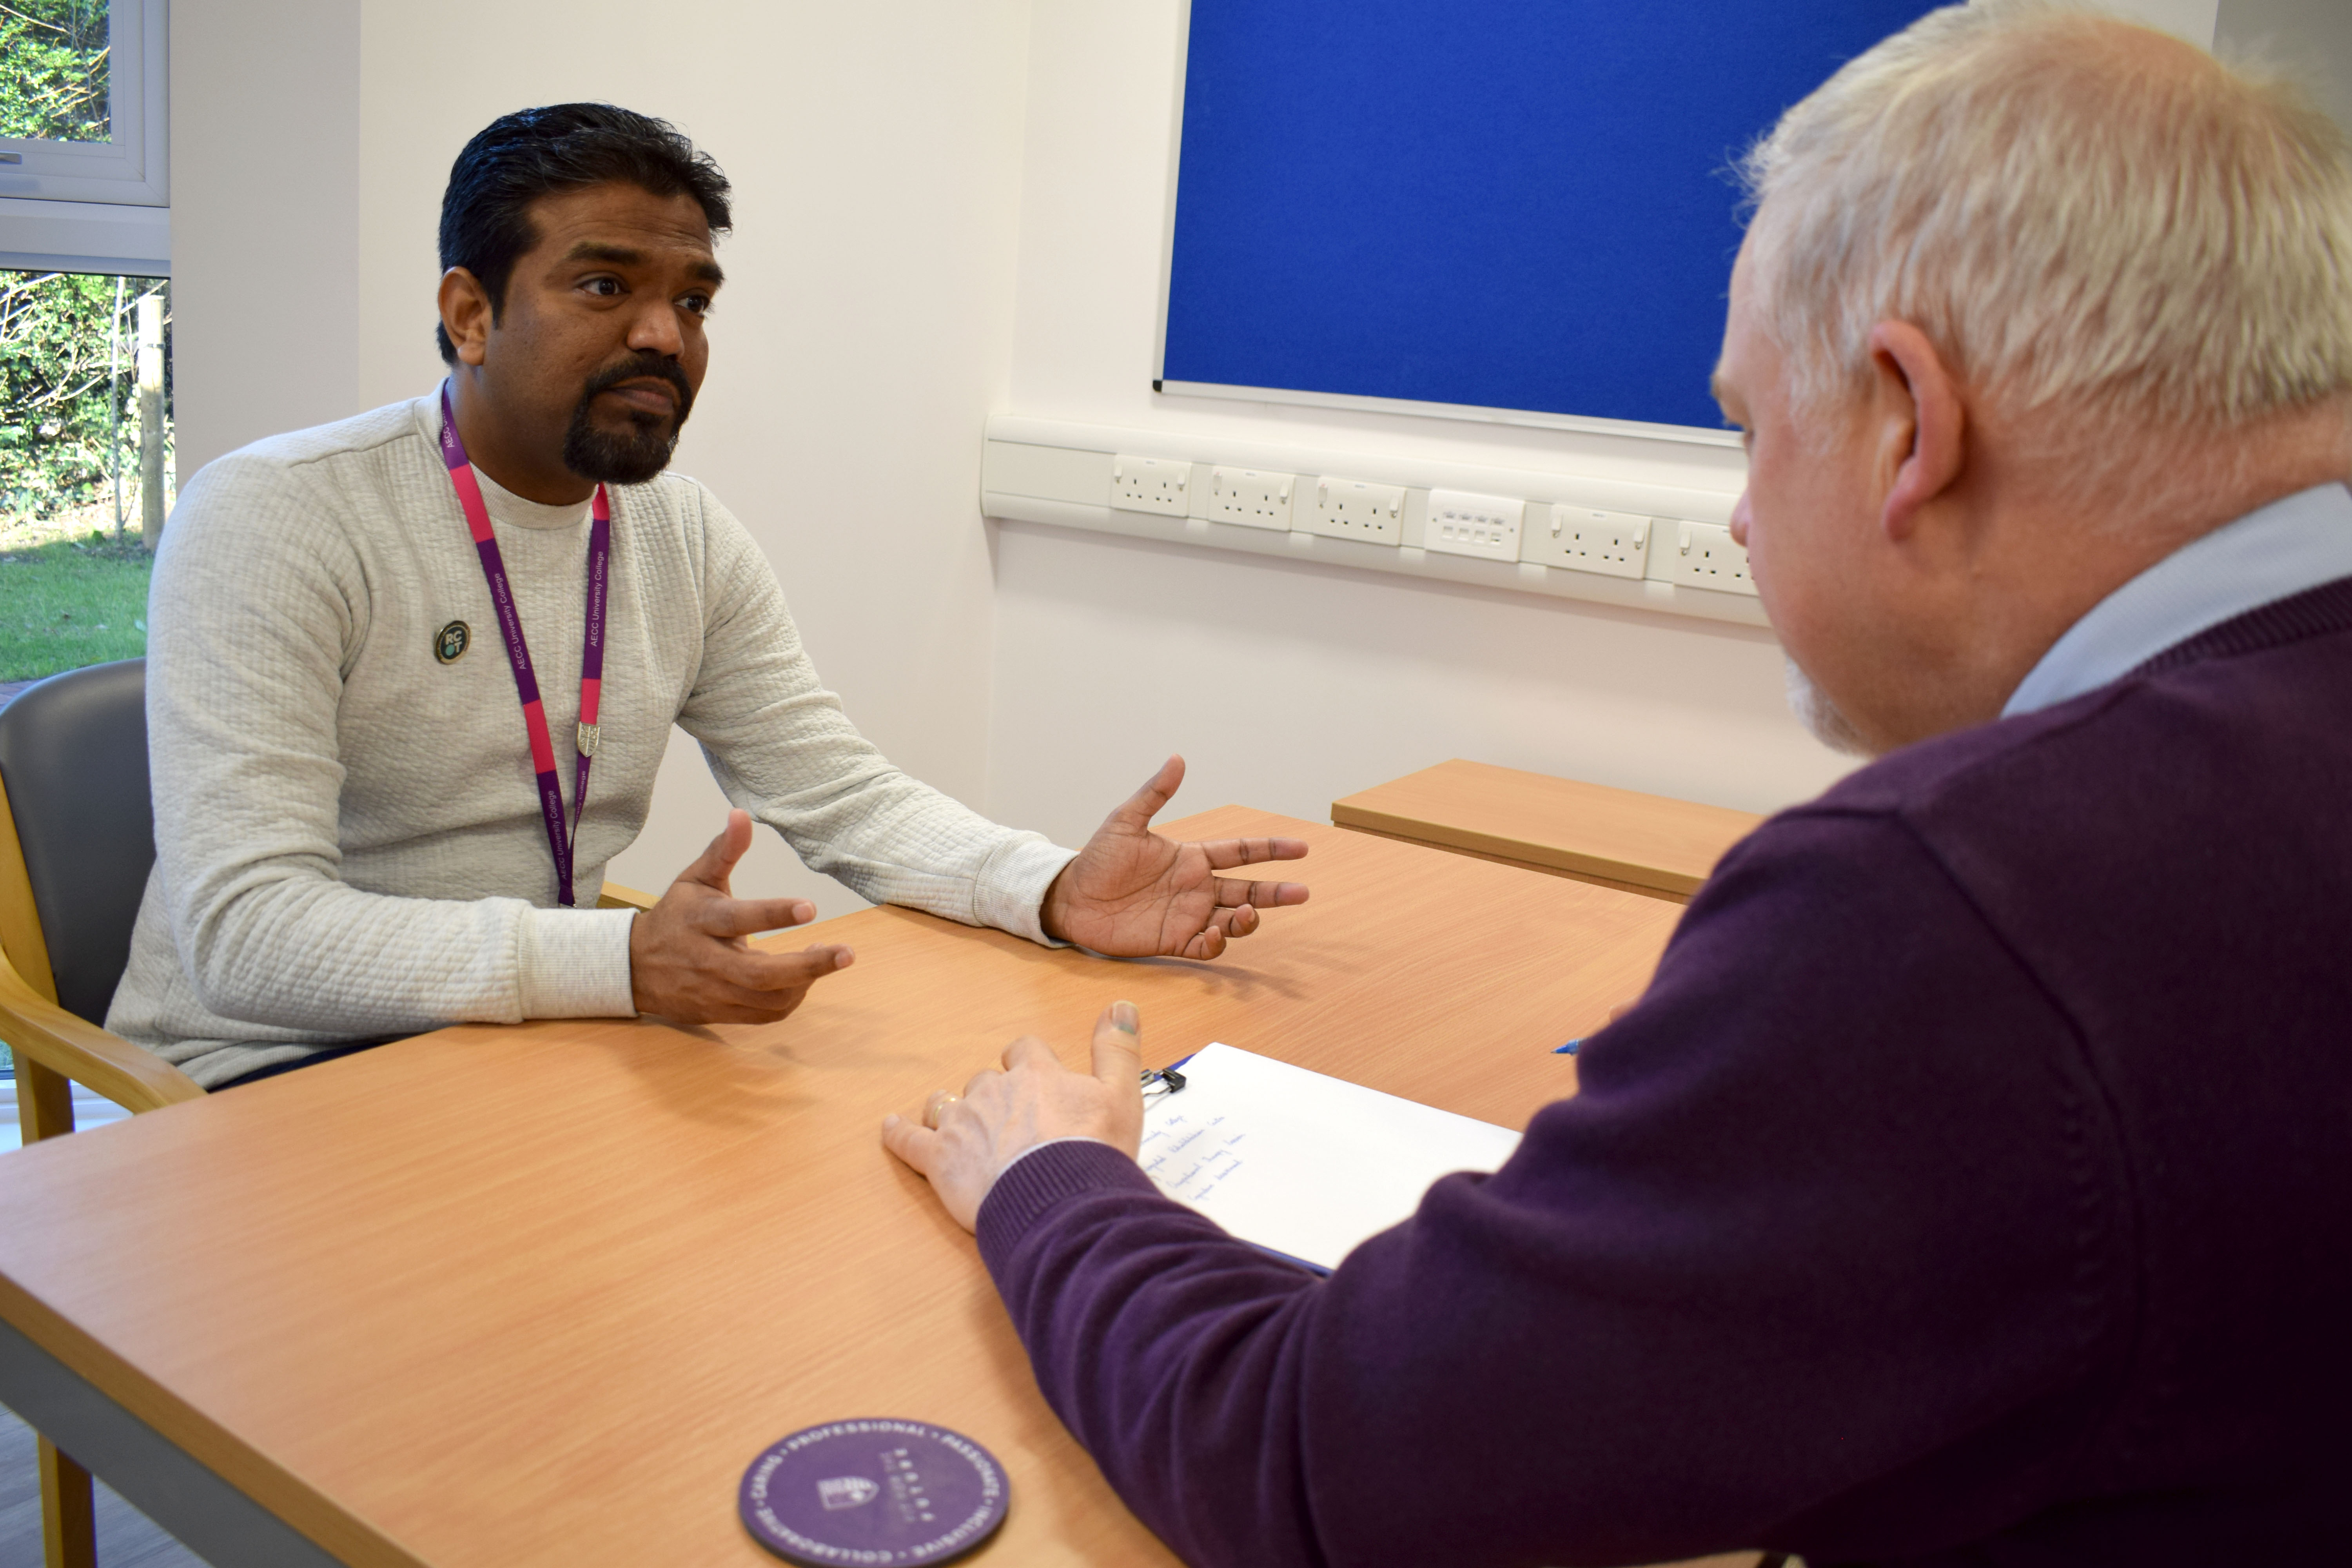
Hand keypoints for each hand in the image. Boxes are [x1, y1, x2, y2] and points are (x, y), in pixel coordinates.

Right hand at [628, 809, 853, 1022]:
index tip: (811, 905)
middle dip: (808, 966)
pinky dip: (791, 999)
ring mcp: (713, 991)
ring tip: (829, 957)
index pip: (738, 918)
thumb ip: (723, 850)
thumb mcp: (694, 878)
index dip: (774, 914)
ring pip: (766, 999)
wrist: (633, 967)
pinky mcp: (719, 1012)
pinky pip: (764, 1015)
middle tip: (846, 952)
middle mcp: (707, 960)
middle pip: (760, 973)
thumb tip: (742, 814)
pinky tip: (805, 978)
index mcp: (701, 920)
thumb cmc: (674, 916)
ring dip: (804, 982)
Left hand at [882, 1001, 1146, 1230]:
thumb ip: (1118, 1048)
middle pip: (983, 1080)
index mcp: (1036, 1074)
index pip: (1023, 1051)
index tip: (1029, 1074)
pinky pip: (908, 1139)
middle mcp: (994, 1091)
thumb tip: (1120, 1005)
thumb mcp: (1121, 1094)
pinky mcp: (939, 1159)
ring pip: (944, 1103)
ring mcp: (962, 1123)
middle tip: (1001, 1117)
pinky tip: (889, 1128)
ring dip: (947, 1107)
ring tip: (948, 1117)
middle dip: (989, 1094)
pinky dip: (897, 1133)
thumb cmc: (1093, 1151)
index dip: (1025, 1061)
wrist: (1061, 1200)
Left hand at [1040, 756, 1308, 959]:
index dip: (1270, 849)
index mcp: (1191, 858)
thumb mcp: (1125, 821)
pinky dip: (1218, 944)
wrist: (1070, 898)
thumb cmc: (1097, 859)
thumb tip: (1177, 759)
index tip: (1300, 848)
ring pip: (1232, 920)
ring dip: (1248, 919)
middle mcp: (1195, 887)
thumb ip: (1154, 794)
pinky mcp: (1172, 941)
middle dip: (1276, 893)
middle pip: (1247, 889)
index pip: (1239, 852)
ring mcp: (1187, 915)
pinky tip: (1217, 934)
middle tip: (1302, 893)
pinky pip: (1205, 947)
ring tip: (1248, 914)